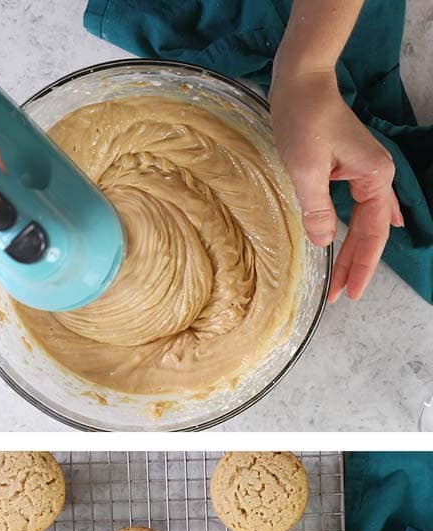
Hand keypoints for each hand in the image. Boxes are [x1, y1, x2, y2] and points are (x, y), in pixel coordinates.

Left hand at [270, 68, 401, 300]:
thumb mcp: (305, 169)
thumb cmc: (304, 120)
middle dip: (356, 264)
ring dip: (355, 249)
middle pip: (370, 231)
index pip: (371, 234)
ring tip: (345, 279)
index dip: (361, 266)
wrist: (302, 85)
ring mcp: (365, 171)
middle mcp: (377, 175)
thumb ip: (317, 208)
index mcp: (374, 177)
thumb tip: (325, 242)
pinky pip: (362, 204)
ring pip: (364, 221)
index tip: (350, 293)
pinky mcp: (350, 167)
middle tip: (341, 296)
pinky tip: (378, 230)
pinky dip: (365, 223)